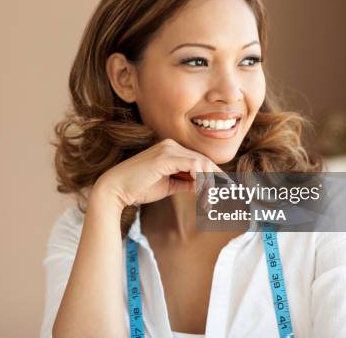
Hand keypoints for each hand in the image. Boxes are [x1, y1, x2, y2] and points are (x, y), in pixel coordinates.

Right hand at [91, 138, 231, 209]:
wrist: (115, 190)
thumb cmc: (138, 188)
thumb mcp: (168, 186)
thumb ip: (186, 183)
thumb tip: (204, 186)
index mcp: (171, 150)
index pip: (200, 161)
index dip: (215, 175)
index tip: (227, 189)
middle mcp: (171, 145)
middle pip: (204, 161)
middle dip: (219, 179)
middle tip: (230, 195)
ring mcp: (168, 149)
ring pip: (201, 164)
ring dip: (211, 183)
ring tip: (214, 201)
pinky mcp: (165, 157)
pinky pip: (192, 166)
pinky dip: (202, 179)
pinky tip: (205, 192)